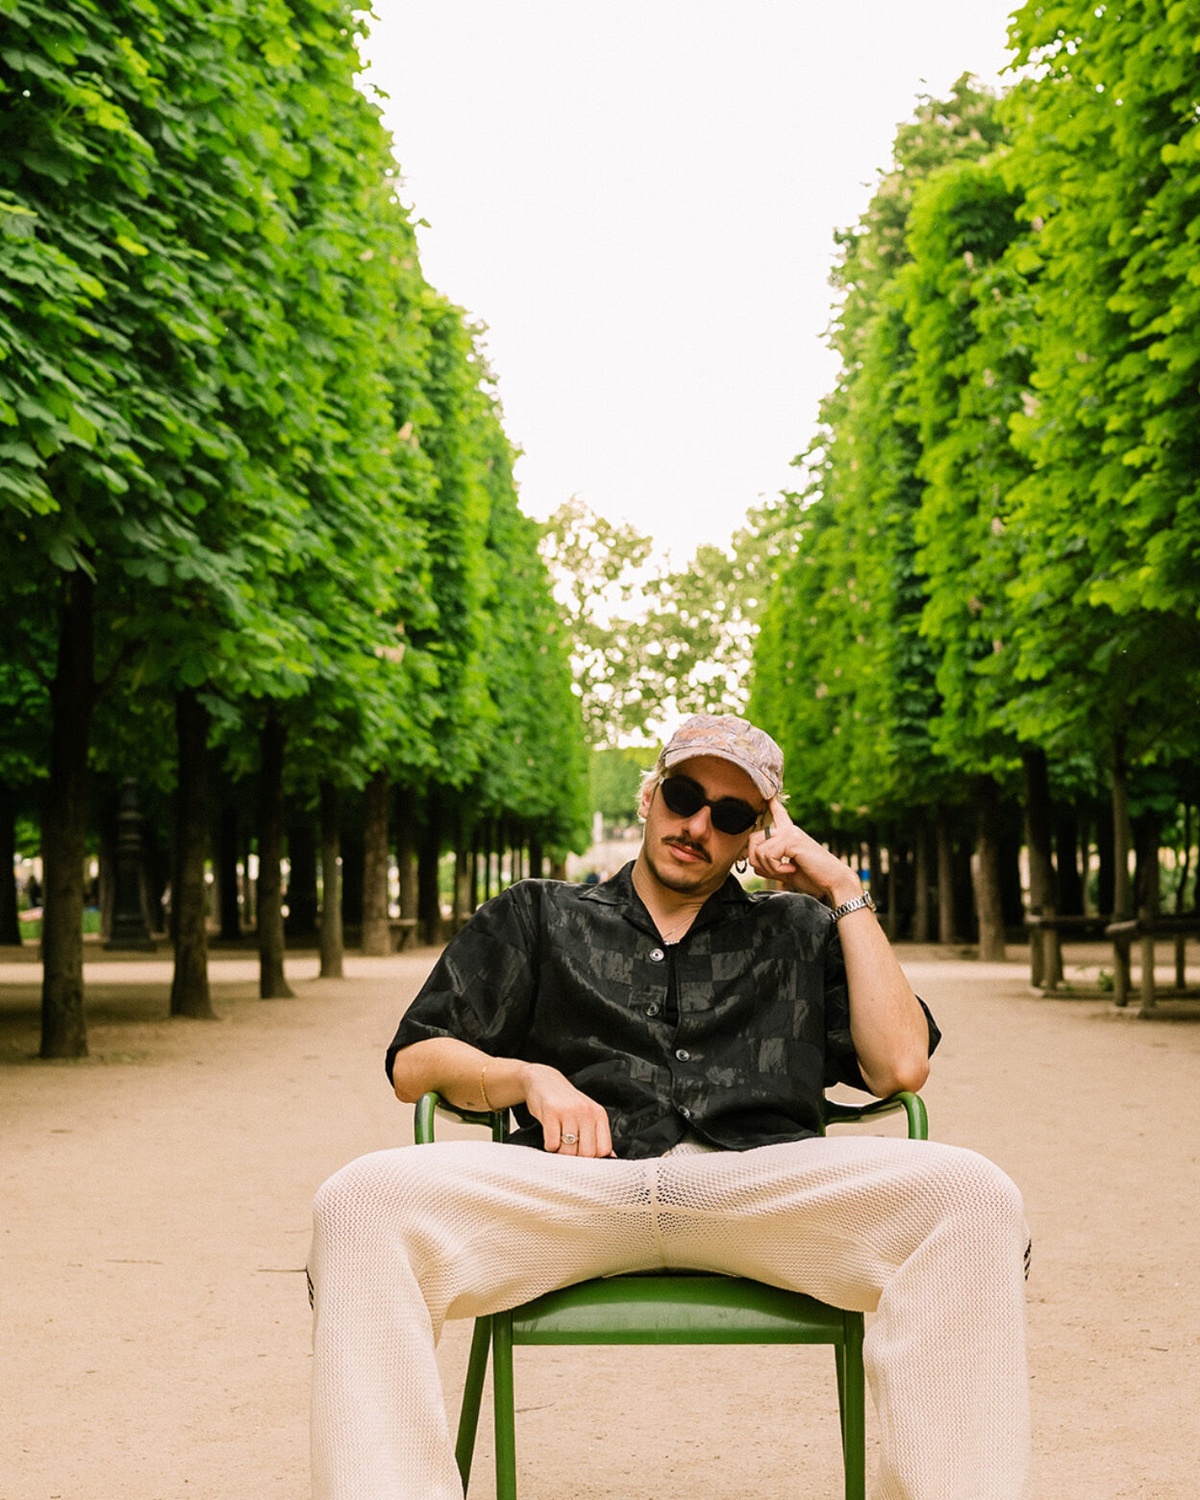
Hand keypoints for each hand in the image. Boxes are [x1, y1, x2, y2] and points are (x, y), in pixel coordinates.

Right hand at [521, 1062, 615, 1157]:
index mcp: (599, 1114)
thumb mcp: (587, 1114)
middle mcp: (586, 1112)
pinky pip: (552, 1144)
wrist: (543, 1080)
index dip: (593, 1158)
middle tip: (568, 1150)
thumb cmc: (566, 1102)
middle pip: (587, 1153)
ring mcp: (569, 1111)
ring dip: (560, 1153)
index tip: (583, 1156)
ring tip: (558, 1142)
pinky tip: (549, 1137)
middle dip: (575, 1158)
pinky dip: (549, 1146)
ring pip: (568, 1151)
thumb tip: (610, 1158)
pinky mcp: (551, 1112)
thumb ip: (597, 1134)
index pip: (604, 1149)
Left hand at [747, 796, 861, 905]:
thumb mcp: (786, 871)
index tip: (769, 796)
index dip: (772, 804)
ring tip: (786, 870)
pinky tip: (790, 869)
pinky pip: (768, 855)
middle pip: (754, 839)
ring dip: (769, 868)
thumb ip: (770, 866)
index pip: (778, 814)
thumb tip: (753, 864)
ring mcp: (791, 833)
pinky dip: (776, 868)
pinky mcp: (792, 840)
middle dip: (757, 860)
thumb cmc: (814, 877)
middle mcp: (790, 830)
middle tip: (776, 871)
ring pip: (759, 850)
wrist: (834, 881)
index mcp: (791, 835)